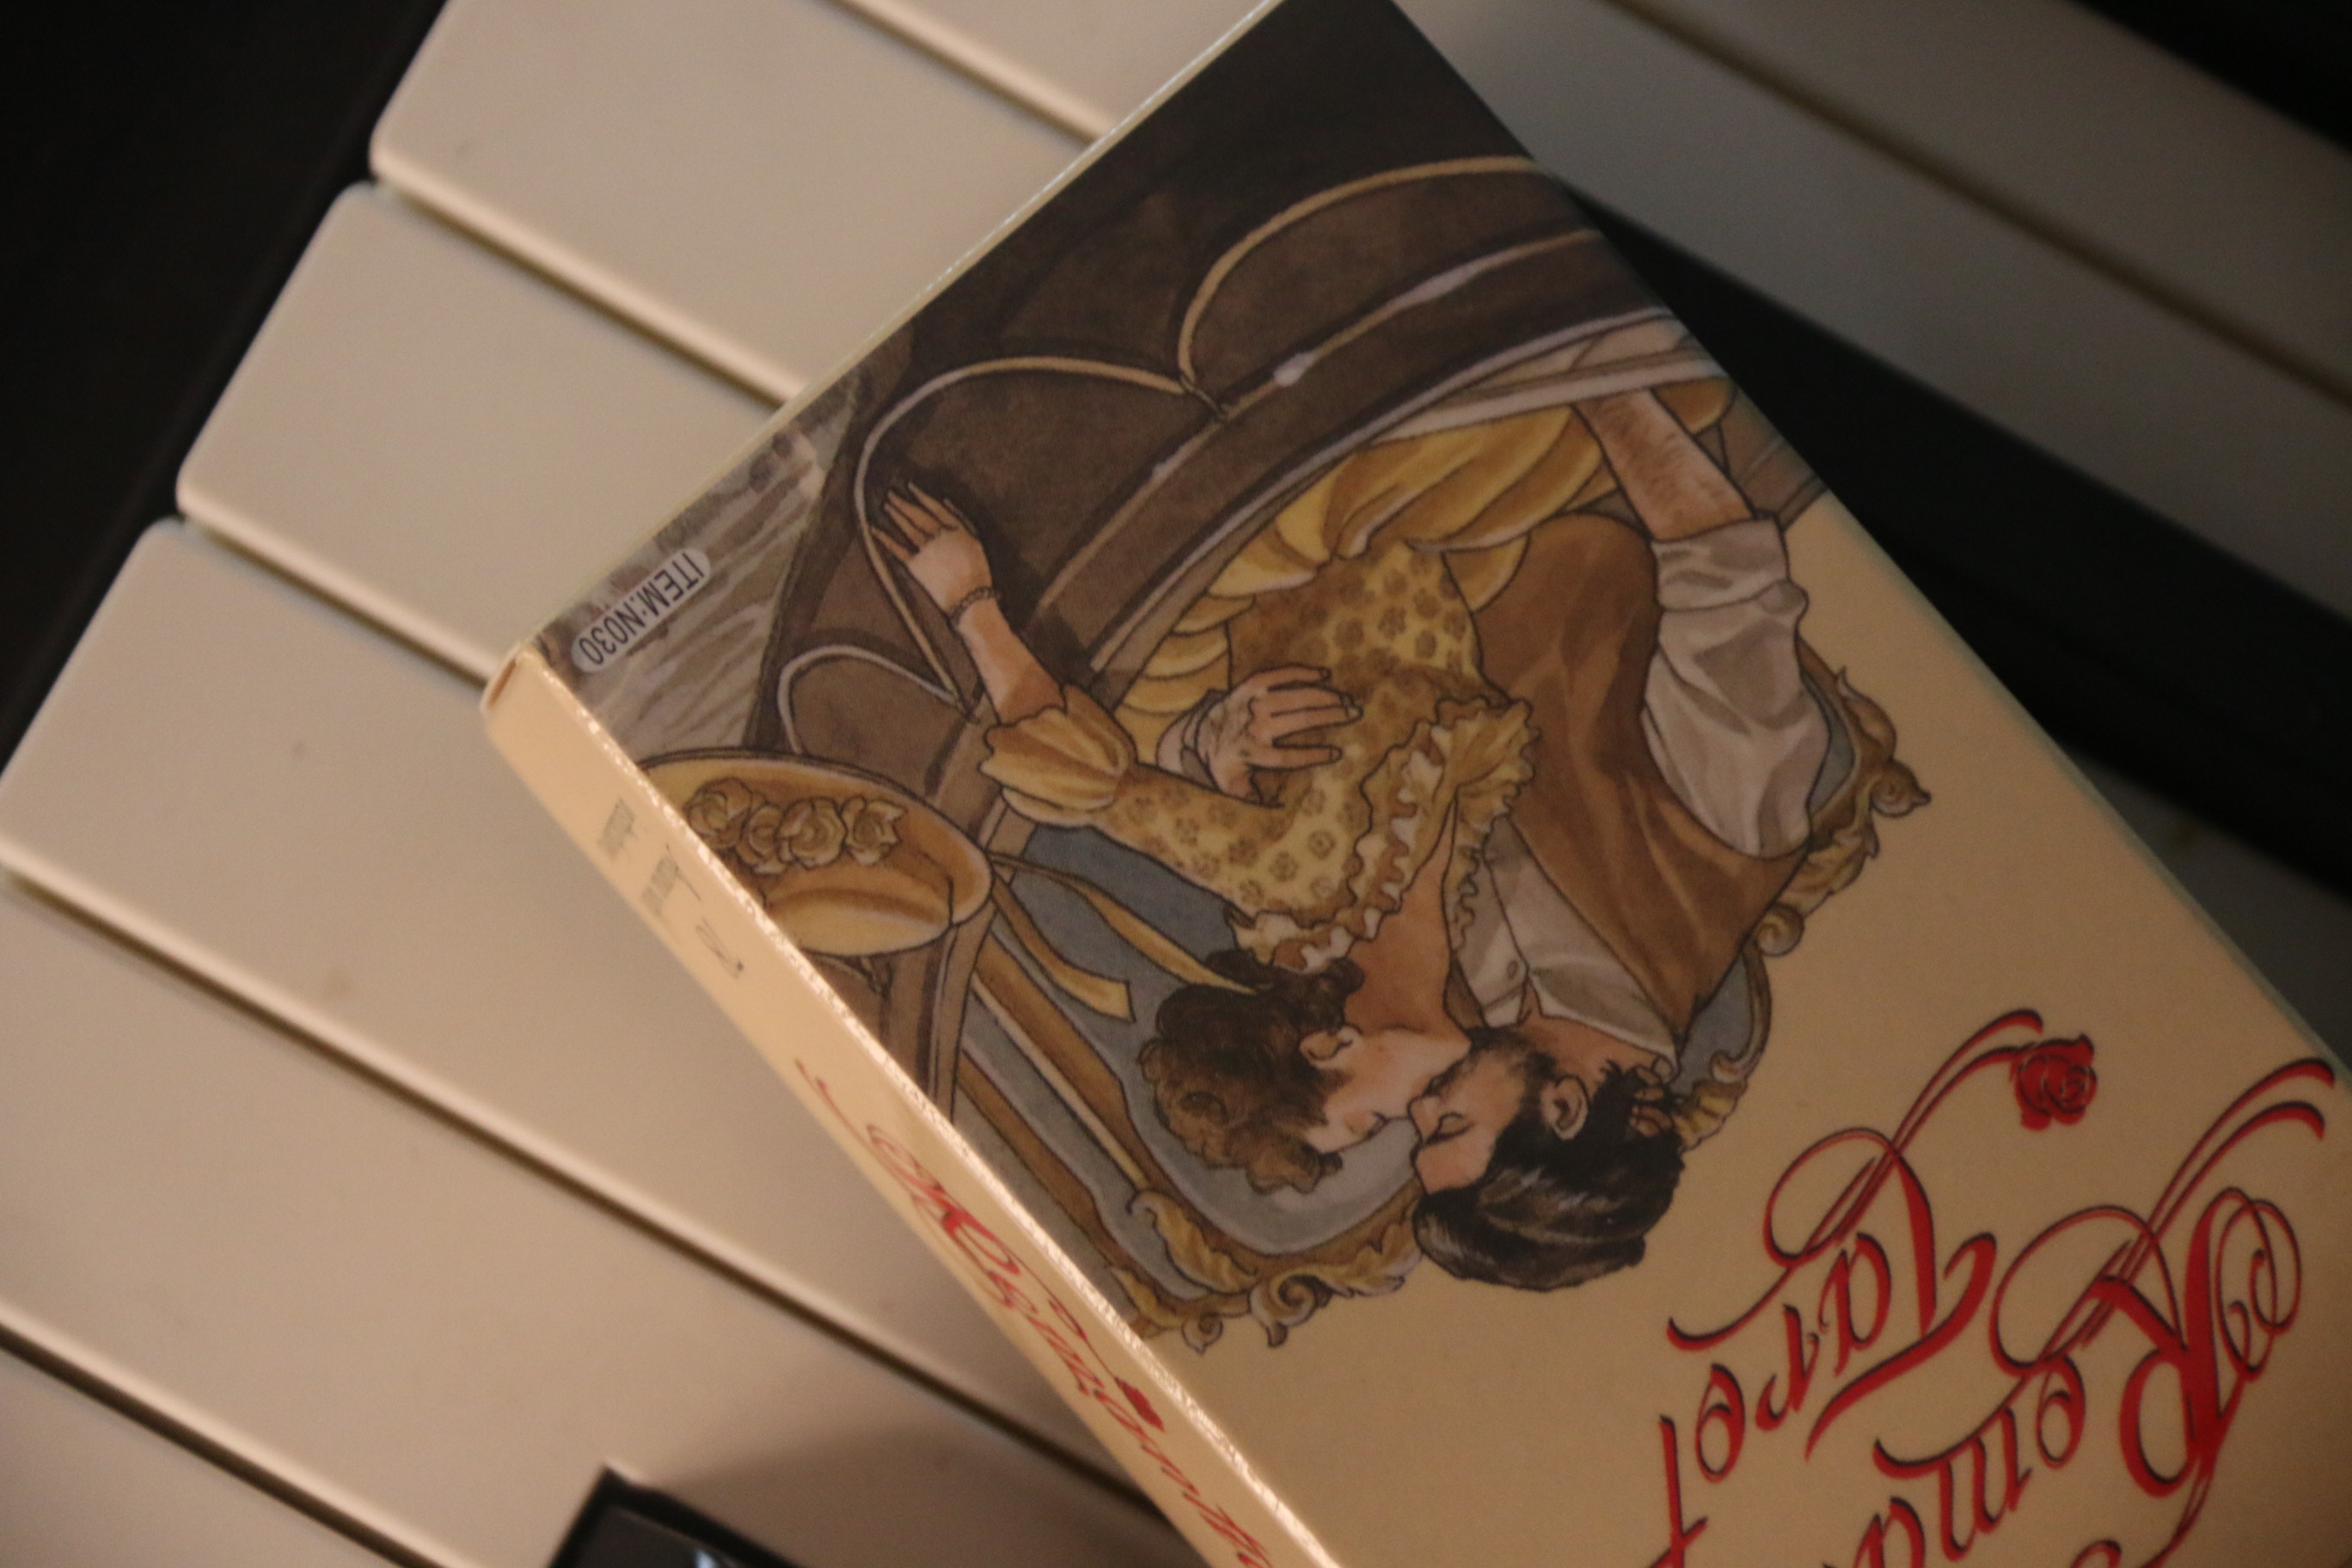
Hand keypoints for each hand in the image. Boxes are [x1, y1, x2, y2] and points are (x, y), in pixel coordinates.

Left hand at [877, 485, 993, 616]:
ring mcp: (927, 550)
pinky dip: (885, 539)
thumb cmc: (977, 574)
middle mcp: (939, 536)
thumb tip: (946, 502)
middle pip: (919, 516)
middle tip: (891, 494)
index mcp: (957, 530)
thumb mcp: (976, 543)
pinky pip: (898, 549)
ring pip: (908, 528)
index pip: (936, 509)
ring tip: (886, 506)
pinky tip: (874, 529)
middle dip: (904, 504)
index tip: (911, 488)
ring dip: (896, 516)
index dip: (923, 497)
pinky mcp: (916, 565)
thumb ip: (962, 521)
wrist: (969, 598)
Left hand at [1194, 665, 1356, 796]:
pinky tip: (1324, 675)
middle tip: (1355, 714)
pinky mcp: (1249, 686)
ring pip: (1293, 696)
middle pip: (1297, 720)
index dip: (1313, 755)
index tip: (1337, 753)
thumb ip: (1253, 798)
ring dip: (1323, 696)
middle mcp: (1253, 726)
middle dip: (1330, 716)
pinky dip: (1301, 672)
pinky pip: (1278, 675)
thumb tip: (1276, 812)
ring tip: (1346, 699)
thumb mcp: (1231, 787)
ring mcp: (1251, 703)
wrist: (1197, 733)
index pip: (1287, 757)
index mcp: (1251, 753)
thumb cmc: (1223, 763)